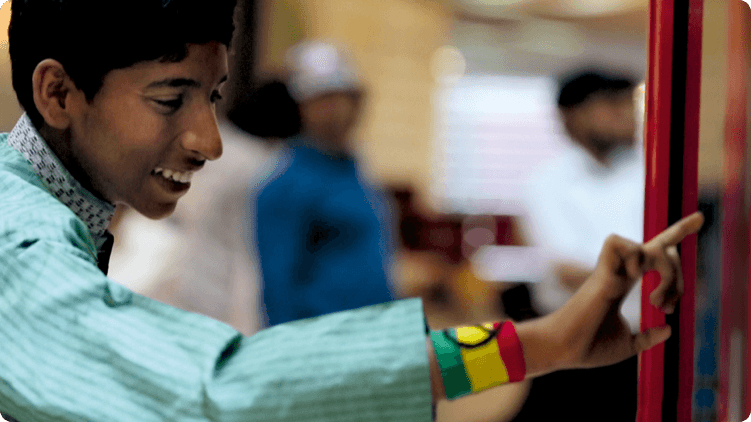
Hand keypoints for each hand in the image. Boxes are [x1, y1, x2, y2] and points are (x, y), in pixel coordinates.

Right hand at [517, 212, 703, 375]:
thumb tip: (668, 329)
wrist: (566, 349)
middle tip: (667, 307)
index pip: (654, 253)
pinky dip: (635, 258)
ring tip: (656, 302)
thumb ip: (648, 336)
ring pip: (651, 246)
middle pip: (661, 248)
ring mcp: (612, 269)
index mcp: (625, 284)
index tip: (699, 218)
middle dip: (678, 275)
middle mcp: (621, 272)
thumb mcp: (628, 344)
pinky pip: (620, 243)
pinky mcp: (601, 270)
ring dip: (666, 274)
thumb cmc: (589, 347)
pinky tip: (632, 279)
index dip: (677, 233)